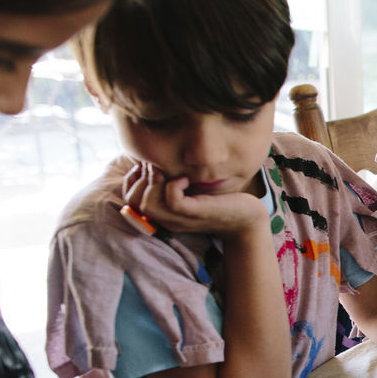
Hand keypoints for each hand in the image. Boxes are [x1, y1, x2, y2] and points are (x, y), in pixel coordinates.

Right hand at [122, 161, 265, 238]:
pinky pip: (173, 201)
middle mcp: (168, 220)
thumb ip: (170, 179)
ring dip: (154, 181)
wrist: (247, 218)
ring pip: (148, 204)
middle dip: (141, 177)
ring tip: (169, 170)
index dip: (132, 180)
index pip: (129, 201)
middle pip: (134, 202)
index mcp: (163, 214)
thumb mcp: (190, 189)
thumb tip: (152, 157)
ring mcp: (182, 219)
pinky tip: (185, 178)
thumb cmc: (219, 201)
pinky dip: (173, 185)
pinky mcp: (197, 213)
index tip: (147, 166)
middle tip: (159, 165)